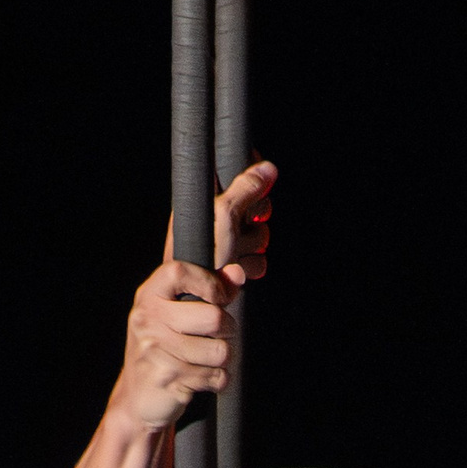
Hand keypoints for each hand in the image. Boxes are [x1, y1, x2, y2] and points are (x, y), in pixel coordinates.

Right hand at [113, 255, 238, 431]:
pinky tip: (204, 377)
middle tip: (221, 335)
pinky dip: (218, 380)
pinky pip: (215, 376)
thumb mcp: (175, 313)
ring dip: (224, 358)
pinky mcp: (168, 379)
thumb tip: (238, 273)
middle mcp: (148, 319)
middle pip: (213, 317)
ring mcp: (156, 350)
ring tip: (211, 358)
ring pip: (219, 351)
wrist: (138, 396)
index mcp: (149, 296)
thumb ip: (207, 289)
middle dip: (228, 329)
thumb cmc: (163, 348)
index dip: (210, 283)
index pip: (180, 272)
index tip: (221, 297)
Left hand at [162, 157, 275, 281]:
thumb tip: (268, 168)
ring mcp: (228, 240)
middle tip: (241, 230)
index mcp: (210, 197)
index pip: (240, 174)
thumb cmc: (201, 256)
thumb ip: (246, 189)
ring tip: (236, 254)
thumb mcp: (224, 215)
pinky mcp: (236, 262)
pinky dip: (254, 264)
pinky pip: (258, 257)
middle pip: (256, 205)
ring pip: (259, 233)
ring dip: (253, 246)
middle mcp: (218, 216)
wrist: (198, 299)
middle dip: (254, 222)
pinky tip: (242, 267)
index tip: (253, 195)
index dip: (253, 182)